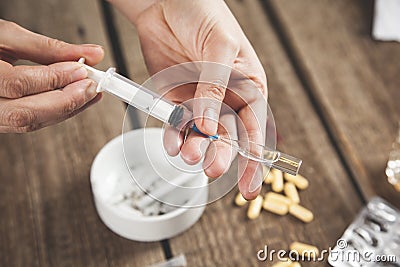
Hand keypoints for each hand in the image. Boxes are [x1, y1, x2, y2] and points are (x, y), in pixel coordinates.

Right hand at [0, 20, 103, 132]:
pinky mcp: (2, 121)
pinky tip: (75, 100)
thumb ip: (50, 47)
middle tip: (91, 87)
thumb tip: (91, 53)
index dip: (54, 78)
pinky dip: (57, 112)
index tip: (81, 69)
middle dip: (66, 102)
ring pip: (30, 123)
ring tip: (89, 93)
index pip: (19, 84)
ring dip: (66, 110)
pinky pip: (30, 122)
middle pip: (26, 114)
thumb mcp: (6, 36)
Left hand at [110, 0, 267, 198]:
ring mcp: (201, 100)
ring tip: (187, 154)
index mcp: (248, 84)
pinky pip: (177, 124)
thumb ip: (215, 86)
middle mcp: (226, 97)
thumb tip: (210, 126)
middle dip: (222, 155)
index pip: (256, 126)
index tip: (250, 186)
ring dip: (195, 148)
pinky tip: (173, 142)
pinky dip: (174, 135)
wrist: (164, 0)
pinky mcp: (177, 98)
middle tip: (212, 168)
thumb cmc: (203, 12)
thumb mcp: (218, 47)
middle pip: (228, 136)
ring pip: (201, 135)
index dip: (255, 158)